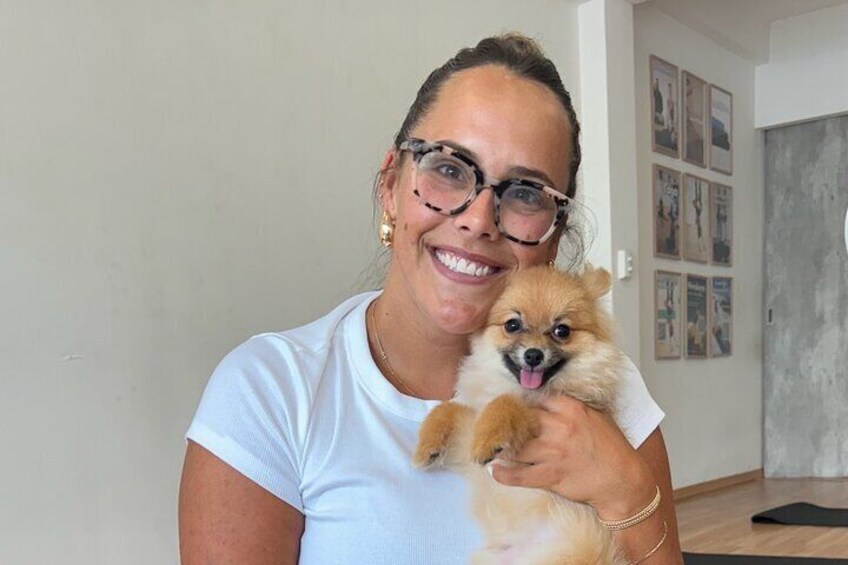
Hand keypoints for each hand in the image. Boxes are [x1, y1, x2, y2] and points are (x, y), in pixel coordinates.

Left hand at [489, 395, 656, 519]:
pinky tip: (494, 470)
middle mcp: (560, 427)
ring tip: (491, 445)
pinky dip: (503, 474)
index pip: (537, 398)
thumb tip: (550, 398)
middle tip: (493, 423)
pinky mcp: (551, 476)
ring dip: (501, 446)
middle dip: (506, 421)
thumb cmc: (612, 448)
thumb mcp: (598, 417)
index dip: (522, 401)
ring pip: (516, 446)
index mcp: (572, 409)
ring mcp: (553, 452)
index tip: (512, 405)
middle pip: (521, 419)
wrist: (623, 481)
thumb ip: (574, 406)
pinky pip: (519, 475)